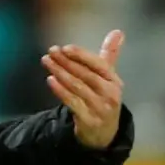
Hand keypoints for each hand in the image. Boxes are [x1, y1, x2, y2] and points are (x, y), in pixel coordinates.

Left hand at [40, 30, 125, 148]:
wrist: (104, 132)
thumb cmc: (102, 97)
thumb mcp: (108, 77)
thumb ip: (109, 55)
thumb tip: (118, 31)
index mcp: (114, 81)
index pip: (98, 65)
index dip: (81, 55)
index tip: (64, 48)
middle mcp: (110, 94)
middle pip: (85, 75)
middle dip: (66, 62)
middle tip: (50, 52)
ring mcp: (100, 108)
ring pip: (77, 87)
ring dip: (60, 73)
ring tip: (47, 61)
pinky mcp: (88, 120)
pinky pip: (72, 103)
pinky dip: (61, 91)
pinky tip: (50, 80)